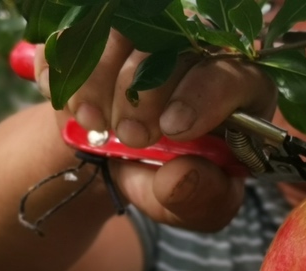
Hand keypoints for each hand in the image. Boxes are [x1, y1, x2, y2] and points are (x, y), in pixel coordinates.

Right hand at [32, 34, 275, 231]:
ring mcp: (149, 33)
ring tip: (93, 123)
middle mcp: (200, 51)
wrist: (123, 167)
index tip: (172, 129)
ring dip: (99, 78)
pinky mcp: (103, 32)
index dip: (201, 96)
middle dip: (142, 93)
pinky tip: (71, 106)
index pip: (233, 74)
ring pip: (124, 29)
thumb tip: (182, 175)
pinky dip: (65, 68)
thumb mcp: (195, 205)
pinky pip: (77, 30)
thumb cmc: (172, 182)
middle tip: (130, 136)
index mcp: (239, 92)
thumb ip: (200, 196)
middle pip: (175, 44)